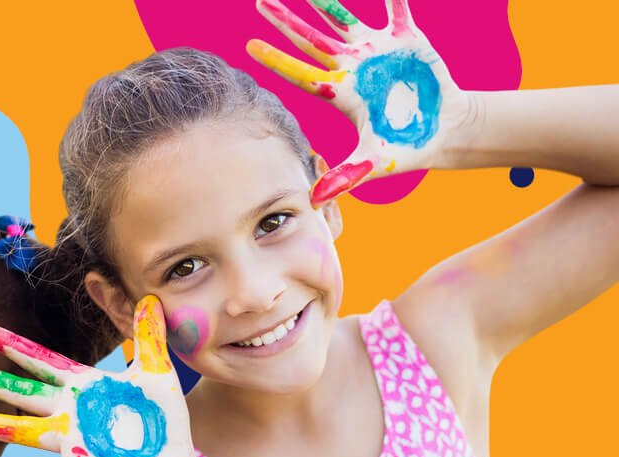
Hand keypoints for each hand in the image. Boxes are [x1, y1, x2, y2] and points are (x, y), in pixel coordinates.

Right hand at [0, 296, 202, 456]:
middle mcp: (71, 413)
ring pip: (22, 431)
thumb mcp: (156, 375)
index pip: (43, 361)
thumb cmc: (164, 426)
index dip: (14, 346)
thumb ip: (147, 337)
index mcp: (85, 387)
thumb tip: (150, 296)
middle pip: (20, 392)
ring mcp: (73, 442)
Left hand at [248, 0, 473, 203]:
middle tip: (260, 2)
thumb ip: (345, 177)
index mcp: (341, 93)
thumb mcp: (374, 164)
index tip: (249, 46)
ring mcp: (377, 51)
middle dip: (286, 22)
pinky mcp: (408, 39)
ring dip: (325, 0)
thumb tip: (313, 200)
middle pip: (312, 40)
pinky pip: (397, 7)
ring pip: (345, 19)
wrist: (443, 131)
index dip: (277, 60)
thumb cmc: (404, 149)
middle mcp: (352, 67)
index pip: (301, 74)